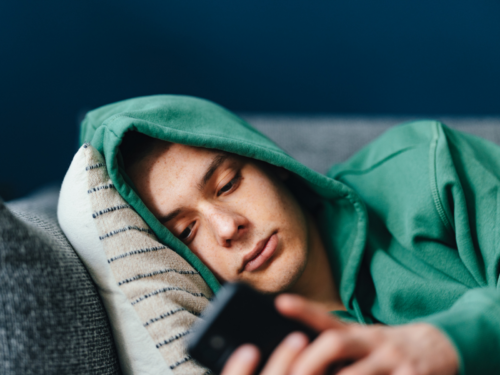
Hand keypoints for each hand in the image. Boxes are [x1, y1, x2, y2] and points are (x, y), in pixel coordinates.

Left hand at [221, 294, 458, 374]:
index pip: (326, 319)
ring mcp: (393, 360)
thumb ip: (337, 344)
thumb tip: (298, 356)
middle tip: (293, 374)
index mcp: (358, 333)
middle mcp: (373, 342)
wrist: (441, 348)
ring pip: (357, 373)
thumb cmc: (388, 349)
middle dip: (310, 361)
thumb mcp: (363, 339)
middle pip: (336, 342)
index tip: (280, 302)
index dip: (303, 310)